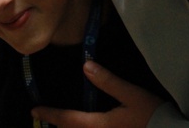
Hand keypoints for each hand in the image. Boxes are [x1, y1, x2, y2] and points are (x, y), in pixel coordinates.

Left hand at [31, 61, 164, 127]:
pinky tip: (85, 126)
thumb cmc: (153, 115)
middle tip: (44, 117)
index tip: (35, 110)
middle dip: (57, 126)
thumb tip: (86, 65)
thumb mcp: (132, 95)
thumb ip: (108, 81)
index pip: (68, 120)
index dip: (51, 114)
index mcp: (100, 126)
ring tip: (61, 123)